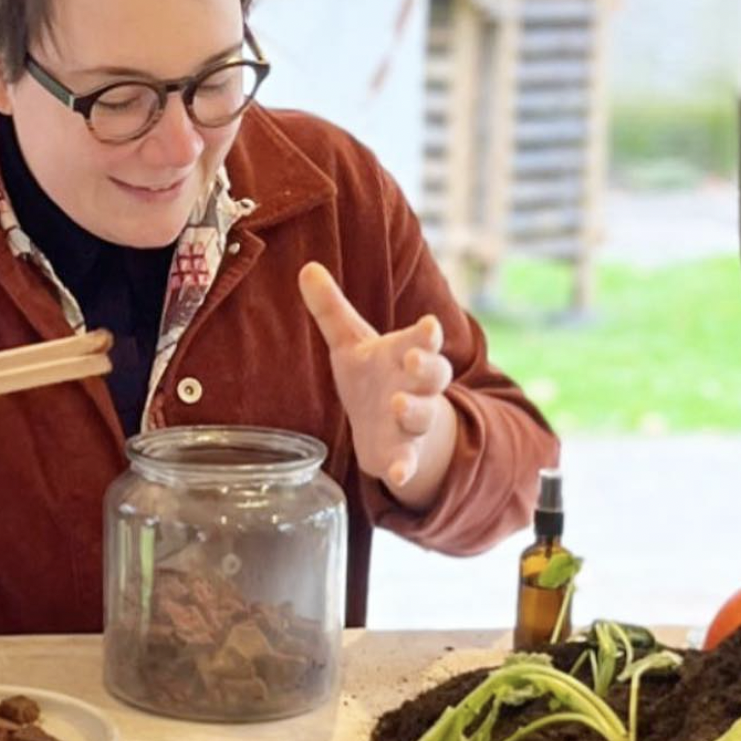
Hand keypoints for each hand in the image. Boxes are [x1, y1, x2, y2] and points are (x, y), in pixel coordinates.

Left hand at [299, 261, 457, 508]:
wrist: (388, 425)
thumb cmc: (373, 376)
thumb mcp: (351, 342)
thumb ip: (331, 309)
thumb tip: (307, 266)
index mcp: (406, 354)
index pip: (423, 339)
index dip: (426, 334)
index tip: (428, 324)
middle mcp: (416, 386)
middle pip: (434, 373)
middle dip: (427, 365)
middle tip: (415, 358)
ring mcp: (412, 421)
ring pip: (421, 414)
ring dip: (414, 410)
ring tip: (398, 403)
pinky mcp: (403, 453)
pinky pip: (408, 461)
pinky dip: (404, 468)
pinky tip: (397, 474)